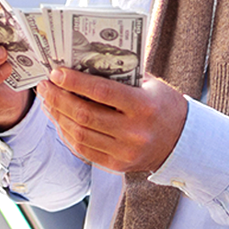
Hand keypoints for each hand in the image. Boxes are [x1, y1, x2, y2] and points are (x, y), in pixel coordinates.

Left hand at [36, 68, 187, 172]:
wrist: (183, 141)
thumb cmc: (163, 105)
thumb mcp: (149, 84)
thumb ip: (120, 75)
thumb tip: (82, 62)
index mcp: (143, 107)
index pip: (102, 93)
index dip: (75, 82)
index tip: (56, 72)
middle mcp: (134, 132)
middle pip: (84, 115)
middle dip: (58, 98)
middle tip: (45, 85)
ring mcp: (125, 152)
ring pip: (79, 134)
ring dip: (58, 115)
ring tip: (48, 100)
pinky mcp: (117, 165)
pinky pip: (83, 150)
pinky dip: (67, 133)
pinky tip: (60, 119)